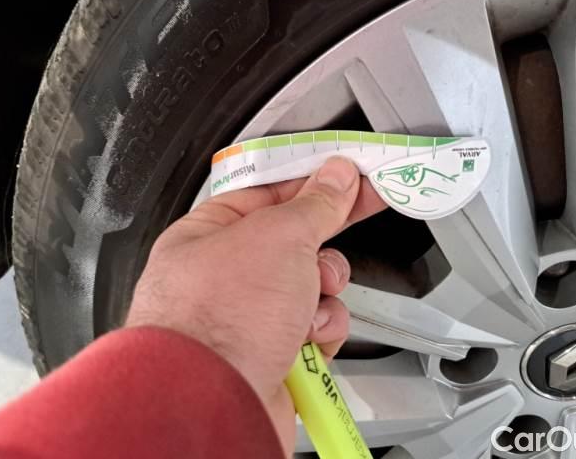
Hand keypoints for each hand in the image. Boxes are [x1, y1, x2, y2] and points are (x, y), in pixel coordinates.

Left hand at [125, 157, 385, 452]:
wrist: (212, 405)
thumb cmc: (216, 318)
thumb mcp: (278, 237)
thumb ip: (314, 204)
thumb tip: (336, 177)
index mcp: (209, 235)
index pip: (267, 193)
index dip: (311, 179)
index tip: (349, 171)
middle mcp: (224, 277)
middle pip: (293, 241)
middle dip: (324, 237)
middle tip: (367, 204)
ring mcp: (248, 319)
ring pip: (311, 287)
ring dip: (323, 292)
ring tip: (310, 301)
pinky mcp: (273, 356)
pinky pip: (315, 329)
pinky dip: (320, 332)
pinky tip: (306, 339)